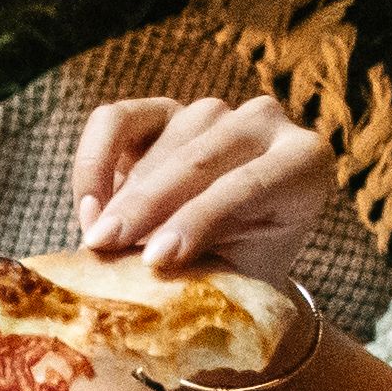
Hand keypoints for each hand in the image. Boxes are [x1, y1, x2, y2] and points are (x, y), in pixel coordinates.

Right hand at [68, 93, 333, 290]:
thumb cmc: (242, 271)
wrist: (229, 254)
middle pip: (199, 159)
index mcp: (304, 162)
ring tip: (100, 243)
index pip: (250, 183)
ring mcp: (210, 112)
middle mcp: (264, 124)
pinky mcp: (159, 111)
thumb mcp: (241, 277)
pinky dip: (93, 161)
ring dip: (123, 197)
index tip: (156, 260)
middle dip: (146, 206)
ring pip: (160, 143)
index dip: (198, 219)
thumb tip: (151, 279)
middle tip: (104, 248)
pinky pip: (114, 120)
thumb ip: (212, 270)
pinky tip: (87, 206)